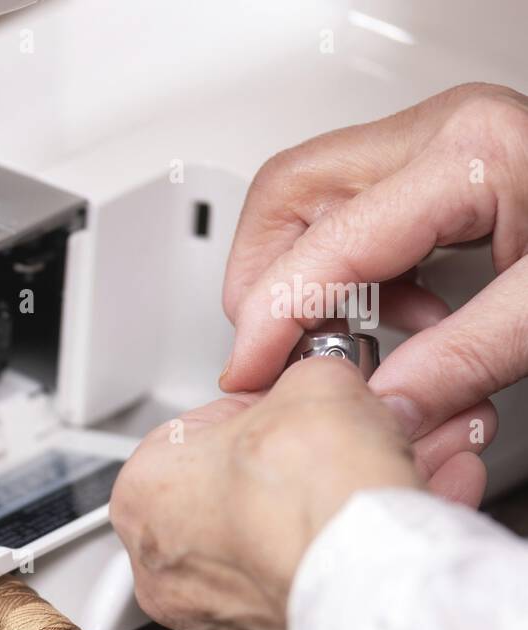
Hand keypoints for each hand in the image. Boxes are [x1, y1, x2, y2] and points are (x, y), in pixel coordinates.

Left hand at [109, 359, 483, 629]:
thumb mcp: (316, 385)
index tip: (290, 421)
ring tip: (337, 514)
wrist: (369, 588)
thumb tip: (318, 381)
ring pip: (249, 557)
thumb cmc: (320, 501)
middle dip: (272, 481)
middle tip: (320, 466)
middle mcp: (156, 564)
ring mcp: (201, 618)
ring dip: (291, 534)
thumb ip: (304, 377)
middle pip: (219, 500)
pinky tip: (343, 560)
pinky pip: (280, 604)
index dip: (256, 419)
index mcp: (142, 490)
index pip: (195, 433)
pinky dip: (311, 583)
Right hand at [221, 83, 527, 464]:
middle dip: (265, 279)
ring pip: (307, 196)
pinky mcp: (442, 164)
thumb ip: (460, 362)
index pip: (326, 242)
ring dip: (303, 275)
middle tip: (272, 348)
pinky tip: (397, 314)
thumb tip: (378, 407)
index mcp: (470, 152)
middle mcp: (442, 130)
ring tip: (350, 337)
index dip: (273, 317)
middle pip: (290, 192)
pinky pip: (351, 208)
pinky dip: (351, 270)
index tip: (250, 373)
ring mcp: (438, 140)